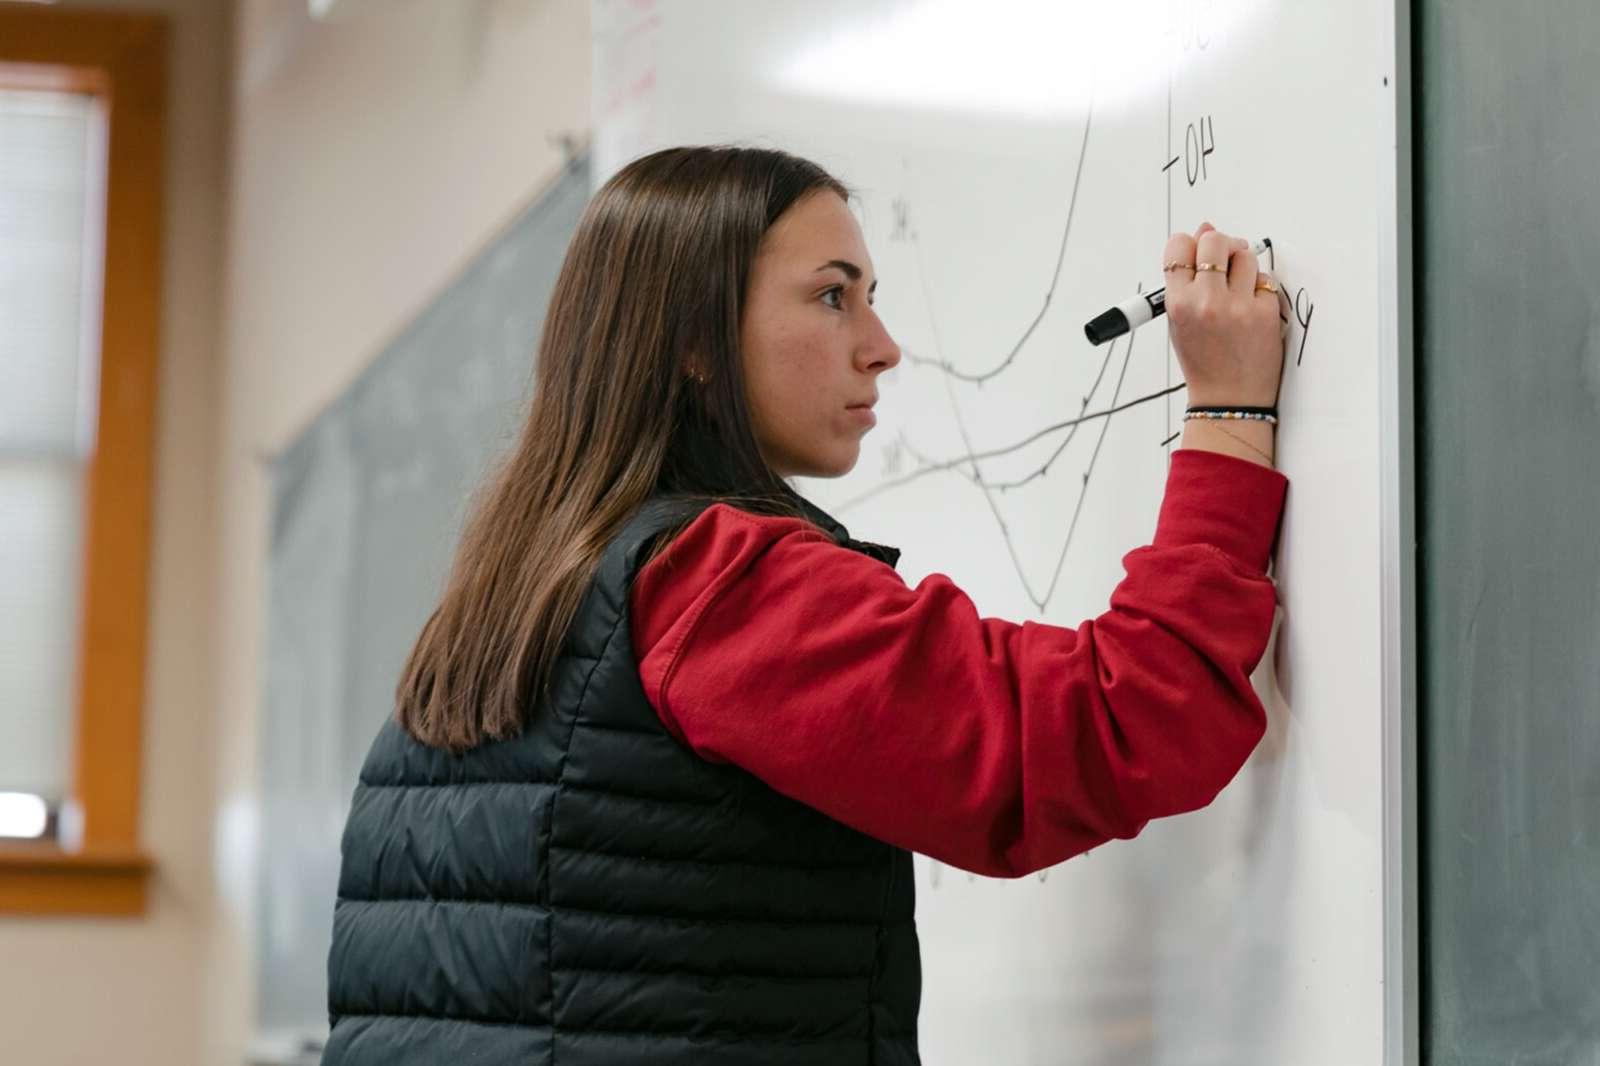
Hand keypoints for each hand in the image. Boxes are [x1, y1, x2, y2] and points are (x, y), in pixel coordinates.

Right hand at [1162, 223, 1284, 408]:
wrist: (1229, 399)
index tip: (1194, 253)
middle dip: (1219, 246)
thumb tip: (1204, 229)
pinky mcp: (1266, 313)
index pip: (1179, 246)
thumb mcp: (1179, 321)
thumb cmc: (1204, 361)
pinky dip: (1259, 288)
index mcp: (1178, 304)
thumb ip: (1187, 278)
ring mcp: (1239, 307)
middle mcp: (1207, 302)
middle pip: (1215, 239)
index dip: (1188, 245)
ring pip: (1245, 255)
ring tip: (1237, 289)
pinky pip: (1266, 280)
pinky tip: (1251, 307)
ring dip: (1241, 266)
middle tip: (1221, 262)